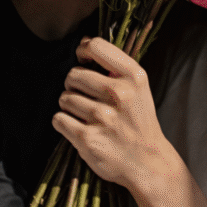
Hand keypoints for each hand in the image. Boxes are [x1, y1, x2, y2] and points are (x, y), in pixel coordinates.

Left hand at [53, 36, 174, 192]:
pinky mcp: (87, 138)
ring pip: (64, 98)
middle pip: (73, 75)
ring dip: (71, 107)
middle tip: (87, 98)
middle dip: (75, 86)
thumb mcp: (139, 89)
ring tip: (87, 117)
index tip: (83, 60)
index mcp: (134, 77)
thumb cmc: (139, 122)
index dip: (82, 51)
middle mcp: (119, 94)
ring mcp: (102, 116)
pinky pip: (59, 119)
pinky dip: (64, 123)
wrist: (148, 162)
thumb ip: (116, 67)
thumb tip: (84, 44)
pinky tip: (79, 128)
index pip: (95, 46)